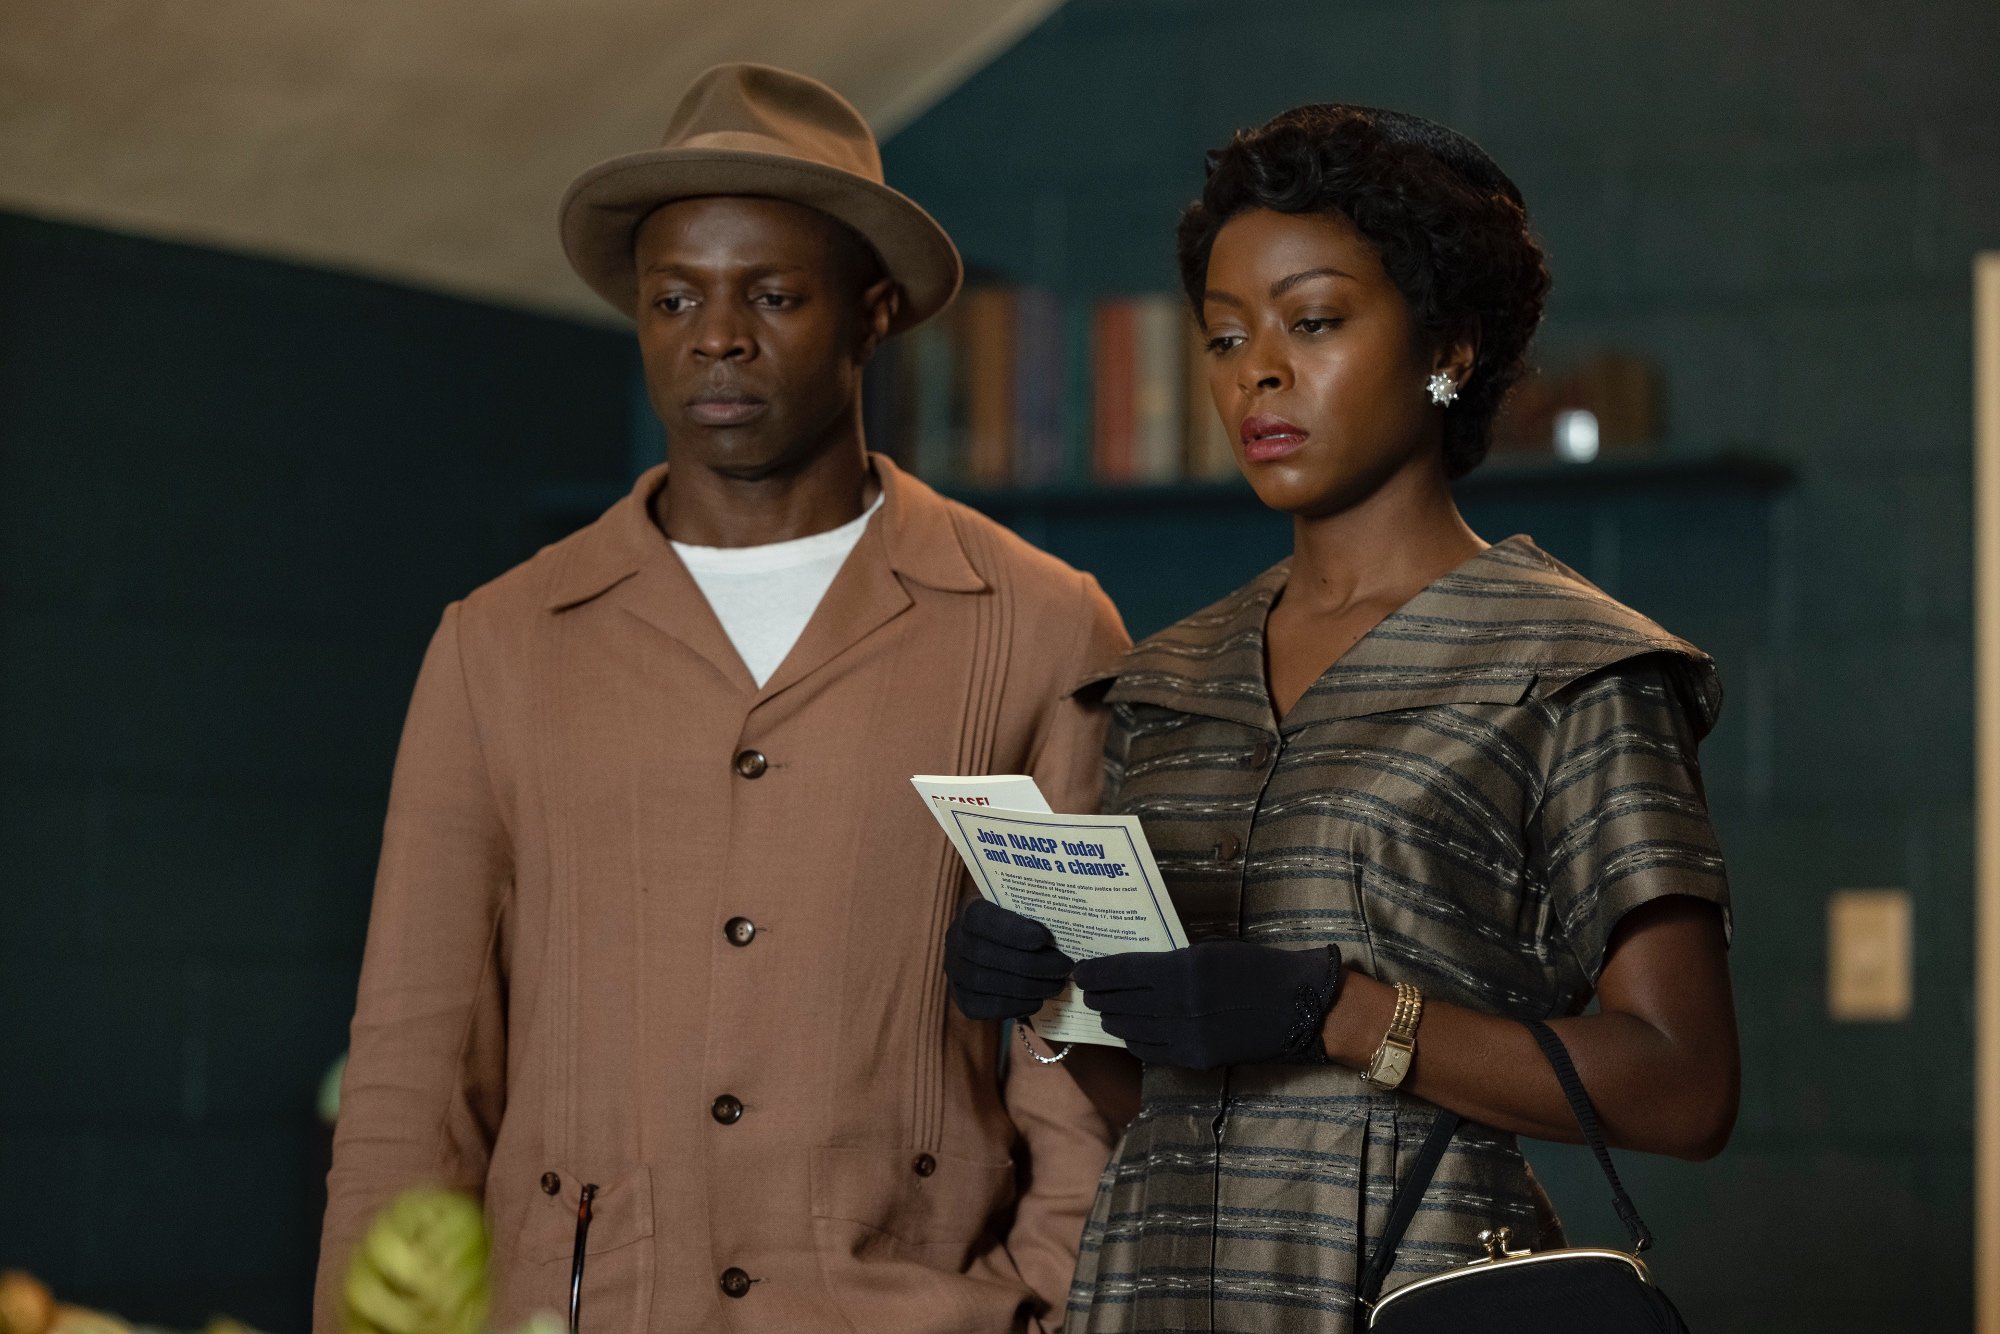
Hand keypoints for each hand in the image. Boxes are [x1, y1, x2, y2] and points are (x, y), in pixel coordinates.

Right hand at [943, 899, 1074, 1021]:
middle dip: (1029, 964)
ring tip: (1056, 985)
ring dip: (1025, 987)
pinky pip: (982, 1007)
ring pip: (983, 982)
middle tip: (1064, 966)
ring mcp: (955, 971)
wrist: (1001, 950)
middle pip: (984, 954)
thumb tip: (1067, 920)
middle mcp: (955, 939)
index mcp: (970, 909)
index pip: (981, 917)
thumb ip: (1036, 910)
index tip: (1044, 938)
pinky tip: (1037, 1001)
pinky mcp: (961, 998)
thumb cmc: (1021, 923)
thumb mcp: (1025, 908)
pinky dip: (1012, 1006)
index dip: (1011, 929)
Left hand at [1073, 940, 1341, 1069]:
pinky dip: (1137, 1041)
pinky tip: (1132, 1034)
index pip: (1124, 973)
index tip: (1080, 971)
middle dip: (1101, 997)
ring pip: (1132, 1030)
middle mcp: (1179, 1005)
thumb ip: (1172, 963)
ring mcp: (1186, 1036)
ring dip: (1115, 1020)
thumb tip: (1135, 969)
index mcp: (1183, 970)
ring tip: (1106, 1012)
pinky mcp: (1197, 1058)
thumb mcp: (1210, 953)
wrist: (1298, 1006)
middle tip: (1088, 992)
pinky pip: (1152, 1052)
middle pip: (1122, 1004)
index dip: (1097, 973)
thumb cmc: (1257, 968)